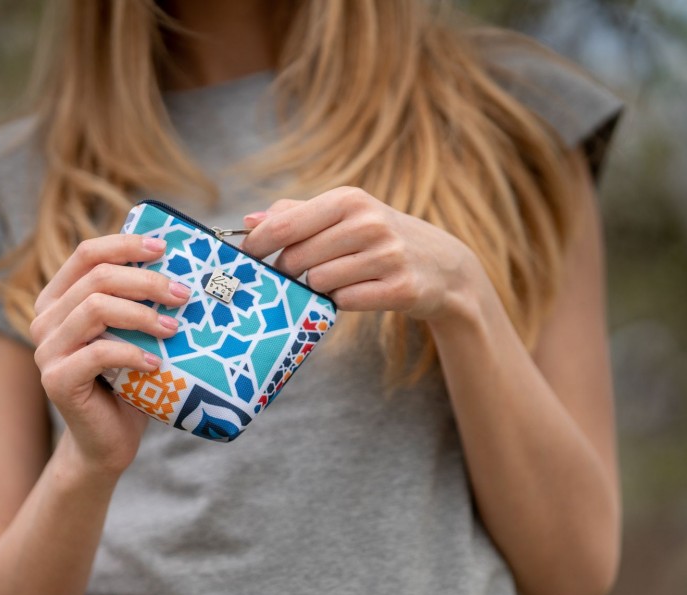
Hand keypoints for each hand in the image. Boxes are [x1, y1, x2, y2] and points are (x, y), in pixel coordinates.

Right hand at [29, 234, 191, 473]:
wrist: (109, 440)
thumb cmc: (128, 381)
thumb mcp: (132, 333)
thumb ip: (137, 300)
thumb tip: (181, 265)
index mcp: (59, 299)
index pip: (87, 254)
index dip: (125, 245)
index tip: (164, 248)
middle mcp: (45, 320)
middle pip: (97, 278)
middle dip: (146, 282)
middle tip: (183, 295)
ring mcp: (46, 350)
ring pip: (96, 308)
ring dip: (142, 315)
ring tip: (173, 329)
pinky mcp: (57, 380)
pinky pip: (99, 353)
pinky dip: (133, 354)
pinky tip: (156, 363)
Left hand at [240, 187, 481, 322]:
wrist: (443, 265)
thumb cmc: (379, 237)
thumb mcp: (344, 215)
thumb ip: (295, 214)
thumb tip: (248, 220)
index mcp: (350, 199)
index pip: (285, 224)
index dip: (257, 245)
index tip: (243, 257)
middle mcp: (369, 223)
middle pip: (297, 258)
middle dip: (290, 270)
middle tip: (301, 272)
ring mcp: (387, 256)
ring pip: (319, 282)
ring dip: (319, 287)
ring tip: (340, 278)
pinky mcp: (400, 289)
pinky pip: (344, 302)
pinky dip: (342, 301)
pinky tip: (359, 291)